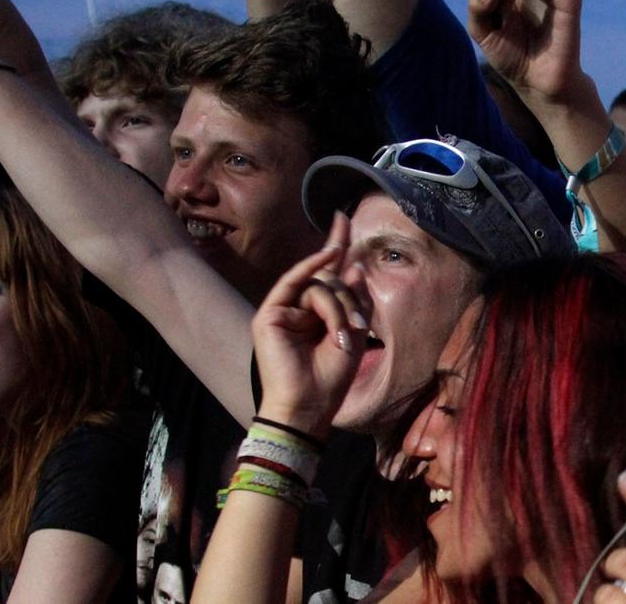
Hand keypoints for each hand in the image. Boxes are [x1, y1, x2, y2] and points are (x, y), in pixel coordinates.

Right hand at [250, 213, 367, 438]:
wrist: (308, 406)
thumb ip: (353, 300)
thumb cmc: (331, 378)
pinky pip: (295, 282)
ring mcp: (282, 310)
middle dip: (349, 300)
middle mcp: (299, 308)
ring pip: (319, 285)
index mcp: (317, 314)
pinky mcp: (269, 314)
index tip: (343, 219)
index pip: (328, 274)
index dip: (336, 246)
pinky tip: (329, 254)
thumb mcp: (353, 334)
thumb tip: (353, 266)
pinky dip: (312, 268)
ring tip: (341, 337)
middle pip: (331, 281)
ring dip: (337, 308)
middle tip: (355, 331)